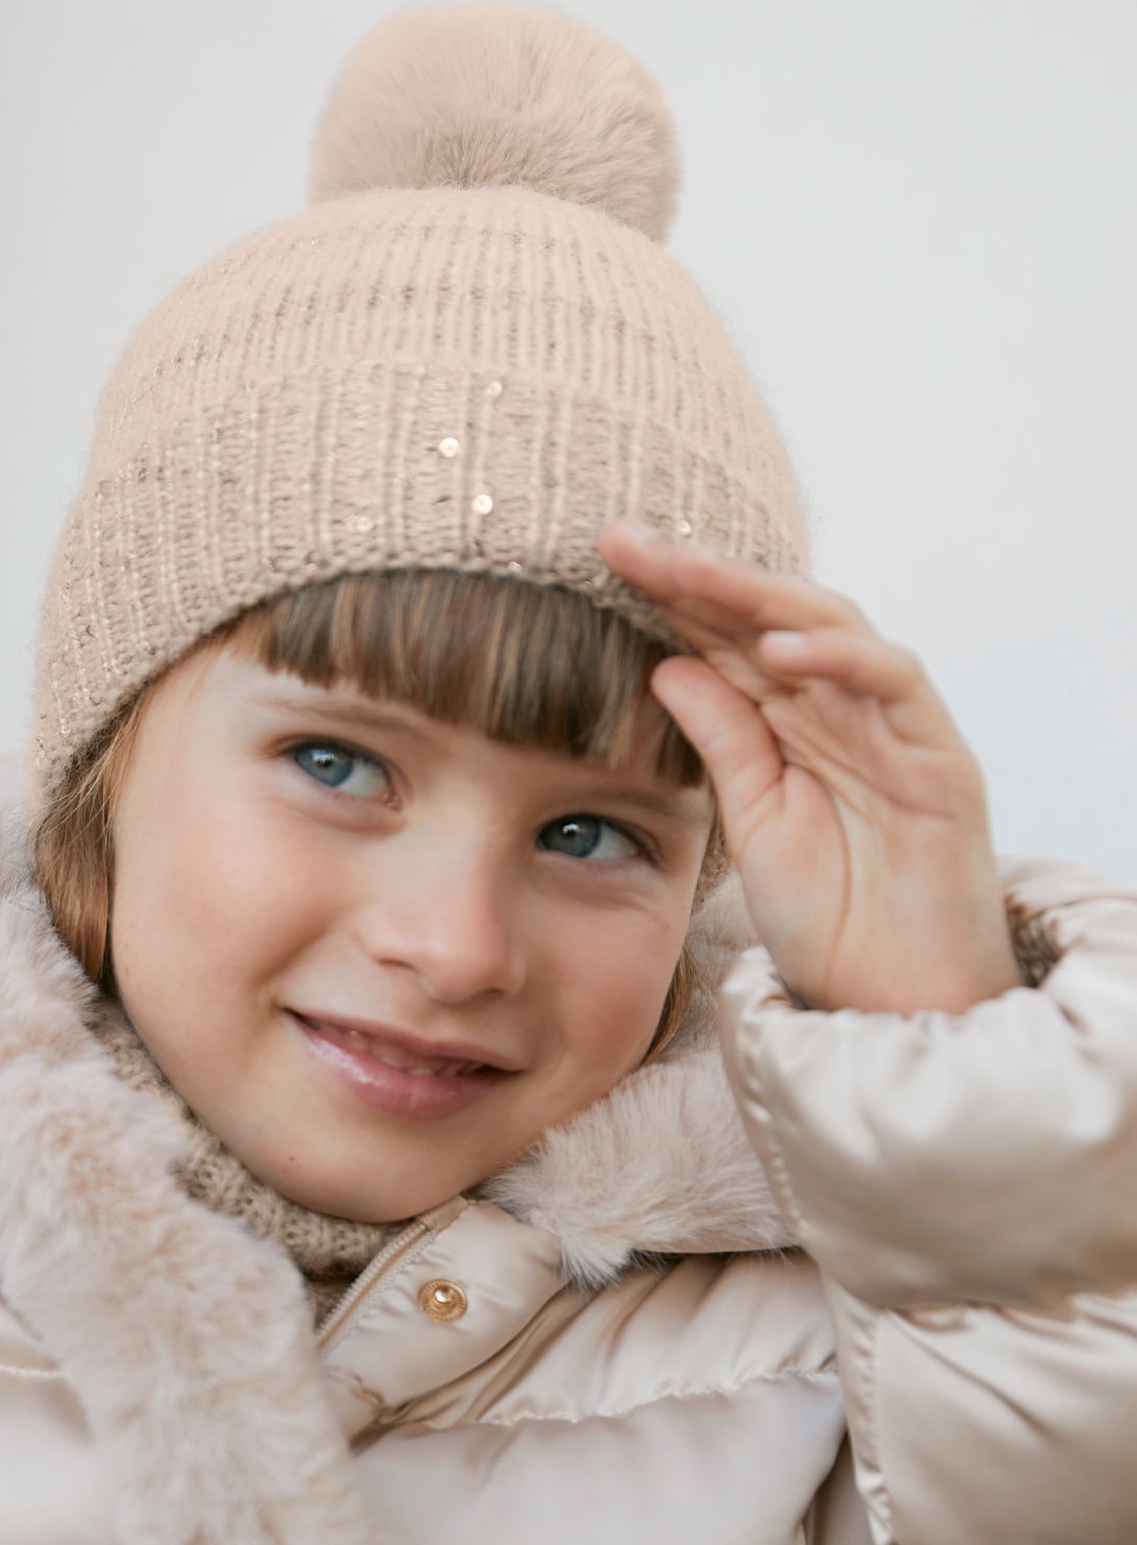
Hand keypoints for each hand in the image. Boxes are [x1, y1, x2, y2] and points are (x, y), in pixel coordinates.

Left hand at [596, 521, 1024, 1015]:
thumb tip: (665, 664)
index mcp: (794, 723)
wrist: (896, 1005)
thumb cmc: (832, 919)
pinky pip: (896, 684)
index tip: (602, 559)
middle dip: (698, 574)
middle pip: (770, 618)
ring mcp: (896, 728)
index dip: (670, 596)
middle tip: (624, 539)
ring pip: (832, 628)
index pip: (729, 639)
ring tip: (687, 570)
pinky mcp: (941, 758)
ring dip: (759, 595)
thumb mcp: (752, 820)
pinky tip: (781, 649)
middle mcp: (845, 710)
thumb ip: (721, 740)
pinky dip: (842, 657)